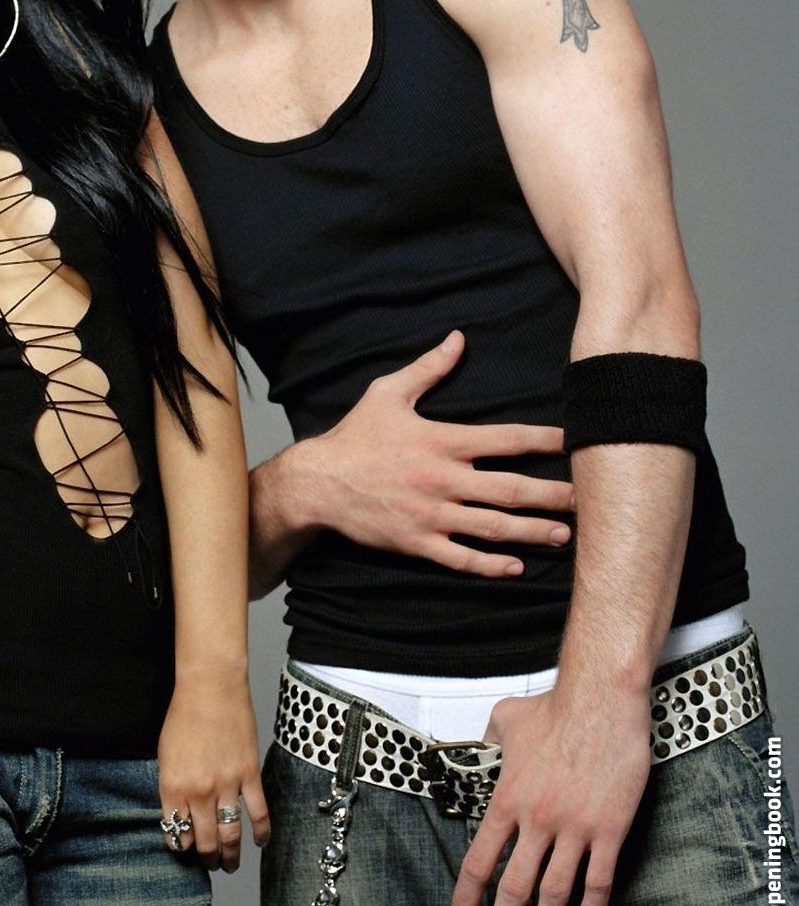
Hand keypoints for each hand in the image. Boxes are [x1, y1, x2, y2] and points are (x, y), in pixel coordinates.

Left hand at [157, 669, 270, 872]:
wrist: (210, 687)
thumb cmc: (184, 716)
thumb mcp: (165, 756)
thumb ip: (172, 788)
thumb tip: (179, 813)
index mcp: (173, 787)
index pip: (177, 833)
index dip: (181, 846)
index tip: (186, 849)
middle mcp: (199, 791)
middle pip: (204, 841)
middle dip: (206, 858)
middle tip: (209, 863)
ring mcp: (226, 784)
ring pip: (231, 835)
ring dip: (231, 855)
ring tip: (230, 864)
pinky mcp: (249, 774)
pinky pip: (258, 813)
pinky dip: (261, 833)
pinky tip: (260, 842)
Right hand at [291, 331, 573, 576]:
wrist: (317, 484)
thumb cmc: (355, 436)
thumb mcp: (388, 393)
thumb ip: (428, 368)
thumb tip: (459, 338)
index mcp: (441, 441)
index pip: (507, 439)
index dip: (546, 441)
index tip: (576, 442)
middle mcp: (442, 480)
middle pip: (511, 489)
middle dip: (553, 495)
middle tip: (588, 501)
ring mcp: (431, 515)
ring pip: (493, 529)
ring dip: (533, 532)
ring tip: (565, 536)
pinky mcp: (417, 543)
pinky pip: (461, 559)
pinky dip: (491, 566)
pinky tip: (516, 566)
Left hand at [450, 687, 649, 905]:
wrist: (600, 701)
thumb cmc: (555, 707)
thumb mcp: (506, 718)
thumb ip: (490, 738)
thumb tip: (482, 744)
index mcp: (509, 798)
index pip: (481, 859)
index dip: (468, 895)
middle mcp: (537, 820)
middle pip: (515, 887)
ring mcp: (574, 828)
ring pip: (555, 892)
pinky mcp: (609, 829)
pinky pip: (599, 879)